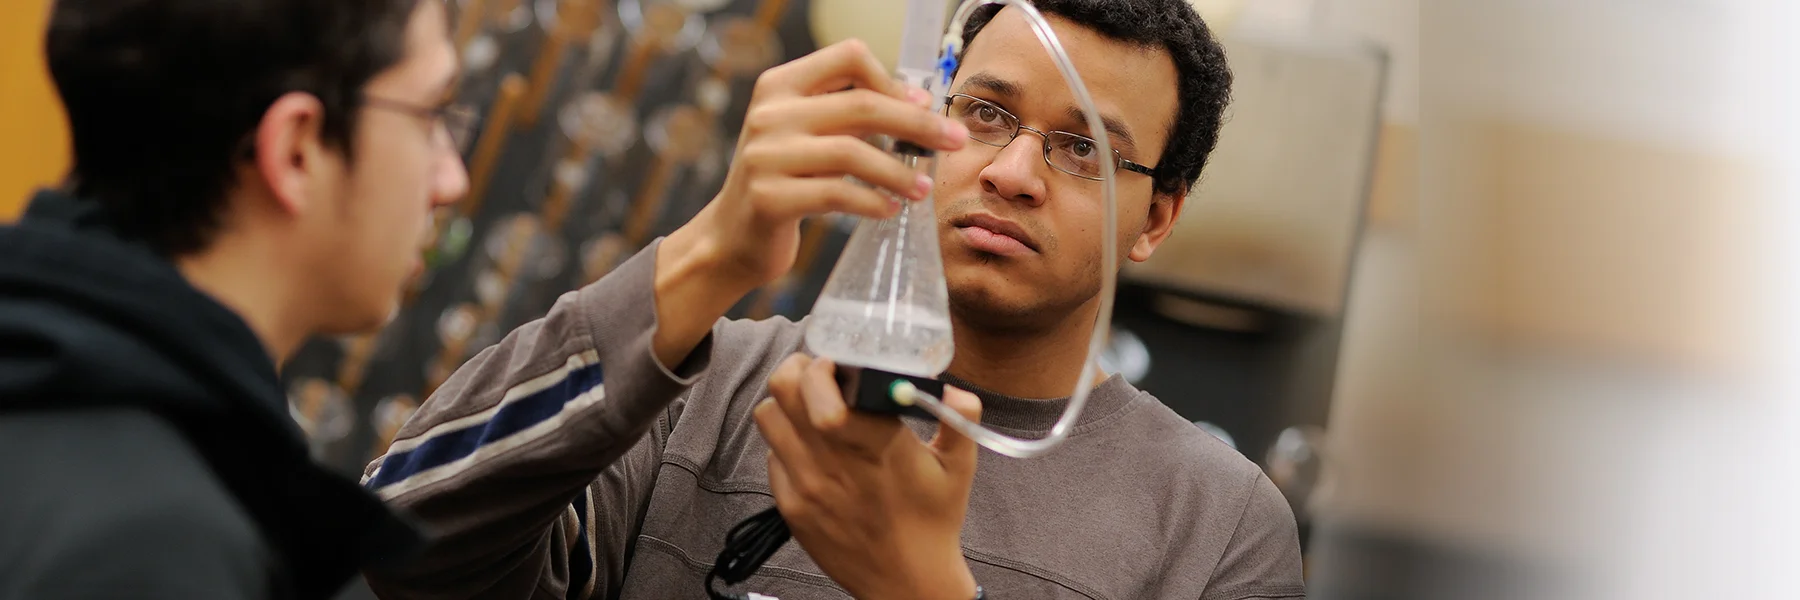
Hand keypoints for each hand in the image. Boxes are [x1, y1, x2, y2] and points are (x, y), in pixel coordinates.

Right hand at [665, 38, 968, 293]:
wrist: (731, 237)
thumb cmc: (784, 182)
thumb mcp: (806, 135)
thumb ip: (848, 114)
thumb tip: (919, 102)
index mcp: (779, 86)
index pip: (848, 58)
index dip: (891, 79)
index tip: (922, 103)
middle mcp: (769, 114)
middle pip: (862, 105)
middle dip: (917, 123)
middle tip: (953, 141)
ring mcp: (764, 156)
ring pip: (853, 153)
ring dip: (899, 171)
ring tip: (924, 189)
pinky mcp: (768, 198)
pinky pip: (837, 194)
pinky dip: (873, 202)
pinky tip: (890, 209)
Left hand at [754, 354, 982, 599]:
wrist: (907, 581)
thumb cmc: (934, 521)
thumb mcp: (959, 467)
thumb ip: (961, 418)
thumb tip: (955, 388)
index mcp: (875, 440)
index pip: (820, 382)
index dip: (823, 363)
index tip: (839, 366)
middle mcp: (833, 459)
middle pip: (783, 386)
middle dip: (798, 370)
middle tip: (817, 377)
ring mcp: (806, 484)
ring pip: (767, 416)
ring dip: (786, 405)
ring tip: (808, 410)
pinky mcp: (791, 507)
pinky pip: (771, 457)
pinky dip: (786, 446)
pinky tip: (812, 453)